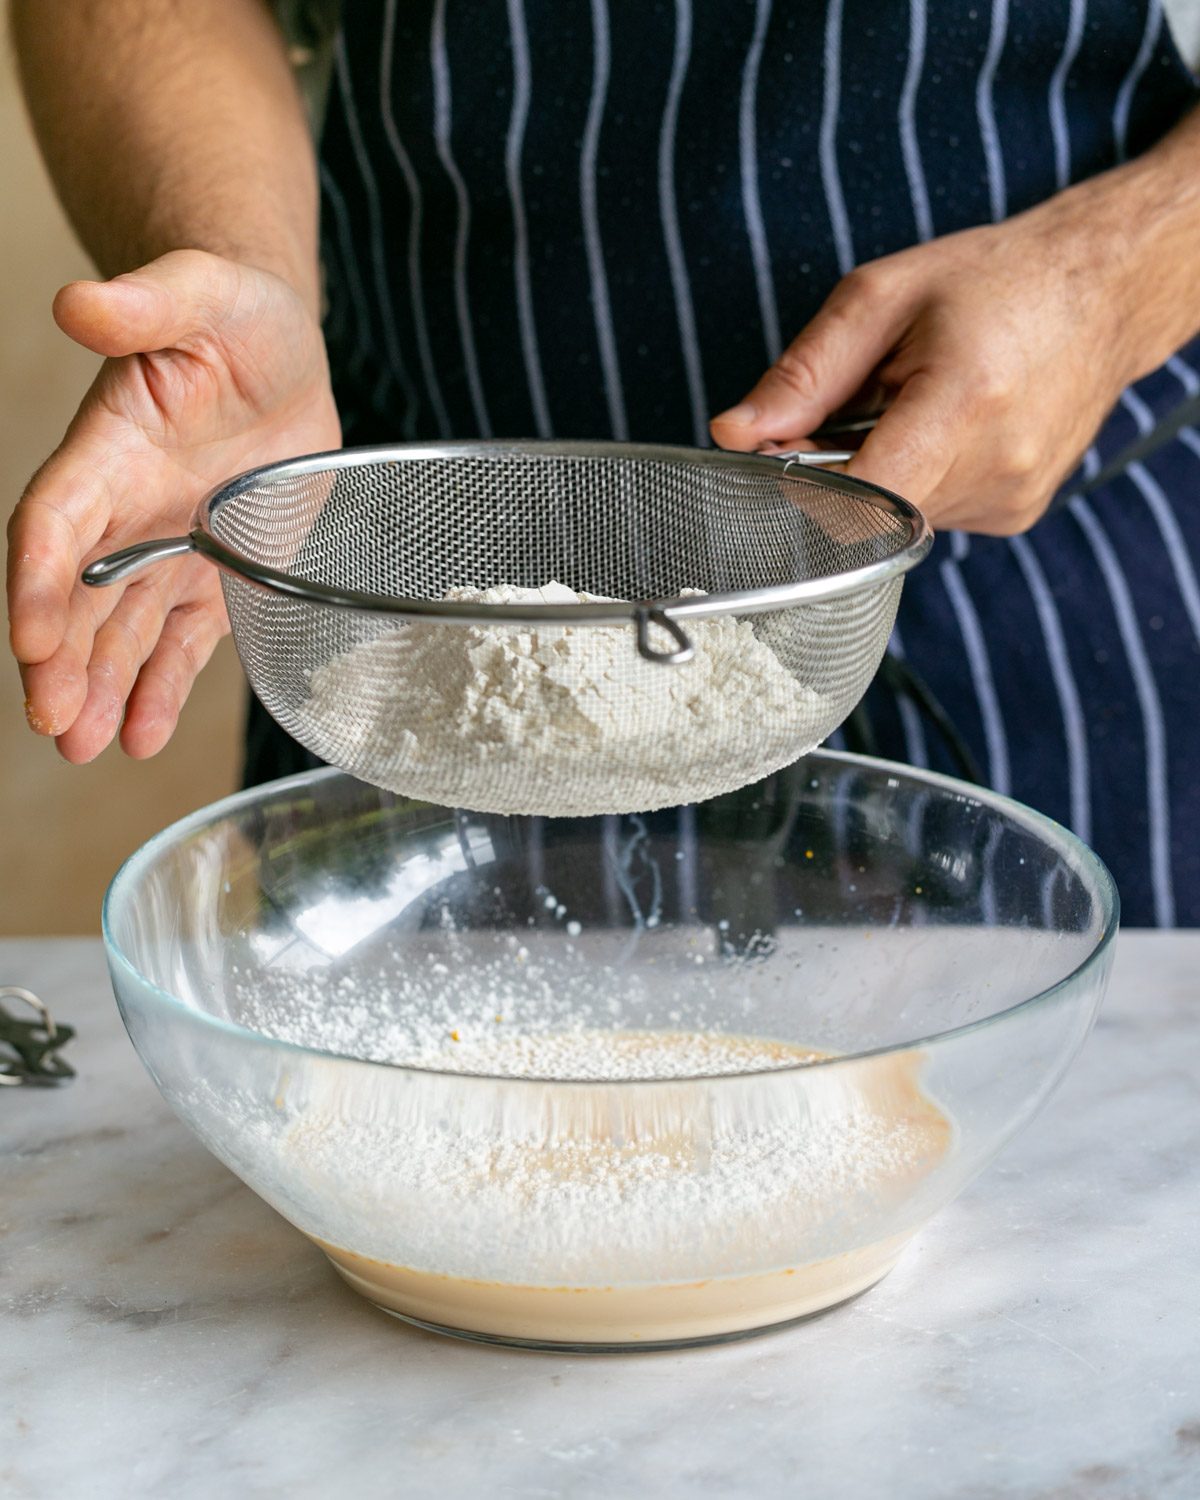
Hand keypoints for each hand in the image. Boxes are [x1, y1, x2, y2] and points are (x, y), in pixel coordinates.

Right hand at [7, 249, 339, 761]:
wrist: (276, 348)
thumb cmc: (233, 312)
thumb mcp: (201, 291)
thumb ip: (145, 304)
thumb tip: (82, 304)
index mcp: (109, 449)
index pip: (55, 521)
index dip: (38, 580)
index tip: (31, 638)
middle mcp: (126, 510)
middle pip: (76, 595)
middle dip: (62, 660)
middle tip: (56, 724)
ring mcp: (168, 548)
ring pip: (120, 631)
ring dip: (102, 690)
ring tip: (85, 748)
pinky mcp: (215, 574)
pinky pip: (183, 641)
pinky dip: (162, 688)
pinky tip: (141, 737)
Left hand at [710, 182, 1158, 534]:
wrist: (1106, 290)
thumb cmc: (994, 281)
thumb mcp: (881, 298)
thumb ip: (802, 374)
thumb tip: (733, 433)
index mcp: (962, 403)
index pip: (858, 500)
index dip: (801, 490)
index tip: (778, 457)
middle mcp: (995, 466)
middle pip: (867, 513)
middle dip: (836, 471)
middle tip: (851, 407)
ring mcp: (1010, 500)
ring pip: (896, 518)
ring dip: (881, 473)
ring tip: (912, 407)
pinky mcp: (1014, 515)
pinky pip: (932, 515)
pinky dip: (919, 480)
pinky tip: (944, 430)